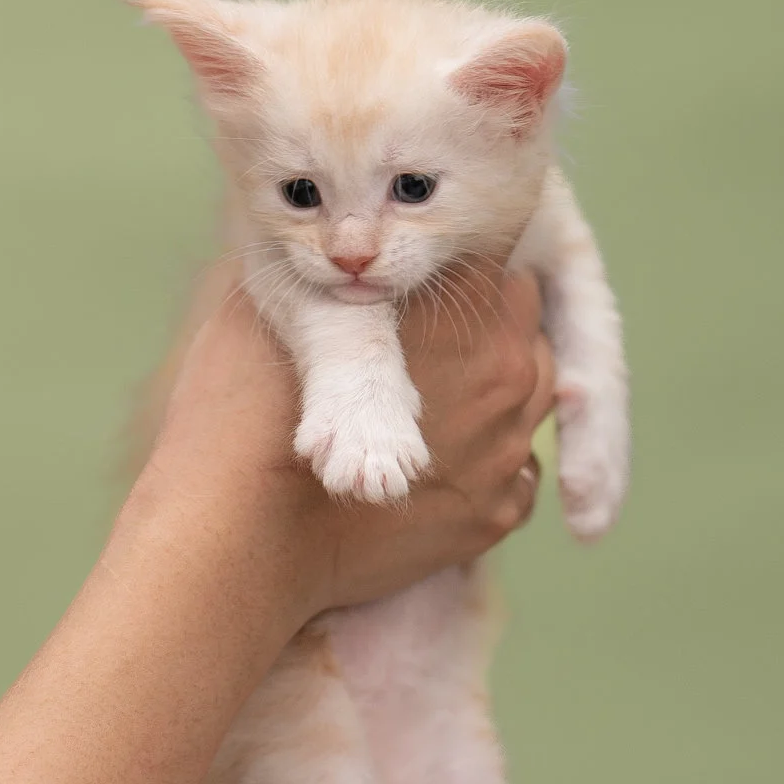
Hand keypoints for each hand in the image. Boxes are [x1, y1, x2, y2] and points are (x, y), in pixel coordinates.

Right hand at [128, 258, 554, 622]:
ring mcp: (506, 453)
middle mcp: (505, 379)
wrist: (248, 537)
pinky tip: (442, 456)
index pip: (493, 250)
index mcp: (465, 311)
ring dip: (497, 382)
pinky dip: (490, 455)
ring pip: (534, 392)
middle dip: (486, 316)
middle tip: (431, 328)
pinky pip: (520, 468)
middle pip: (525, 319)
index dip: (454, 254)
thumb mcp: (276, 301)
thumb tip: (339, 245)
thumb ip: (328, 266)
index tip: (421, 267)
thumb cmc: (249, 413)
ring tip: (440, 390)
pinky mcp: (493, 516)